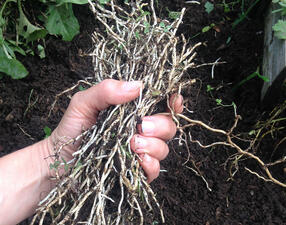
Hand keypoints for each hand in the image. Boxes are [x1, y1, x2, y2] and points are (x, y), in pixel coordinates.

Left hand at [48, 79, 182, 181]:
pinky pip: (155, 169)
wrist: (59, 160)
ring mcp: (139, 151)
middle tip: (140, 127)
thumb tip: (137, 85)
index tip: (174, 101)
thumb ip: (107, 90)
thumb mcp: (84, 103)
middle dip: (159, 125)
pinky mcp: (136, 170)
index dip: (172, 102)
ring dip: (152, 145)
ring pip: (164, 148)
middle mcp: (139, 130)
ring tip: (132, 144)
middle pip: (168, 126)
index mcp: (132, 111)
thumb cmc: (72, 128)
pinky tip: (137, 160)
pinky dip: (150, 165)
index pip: (161, 104)